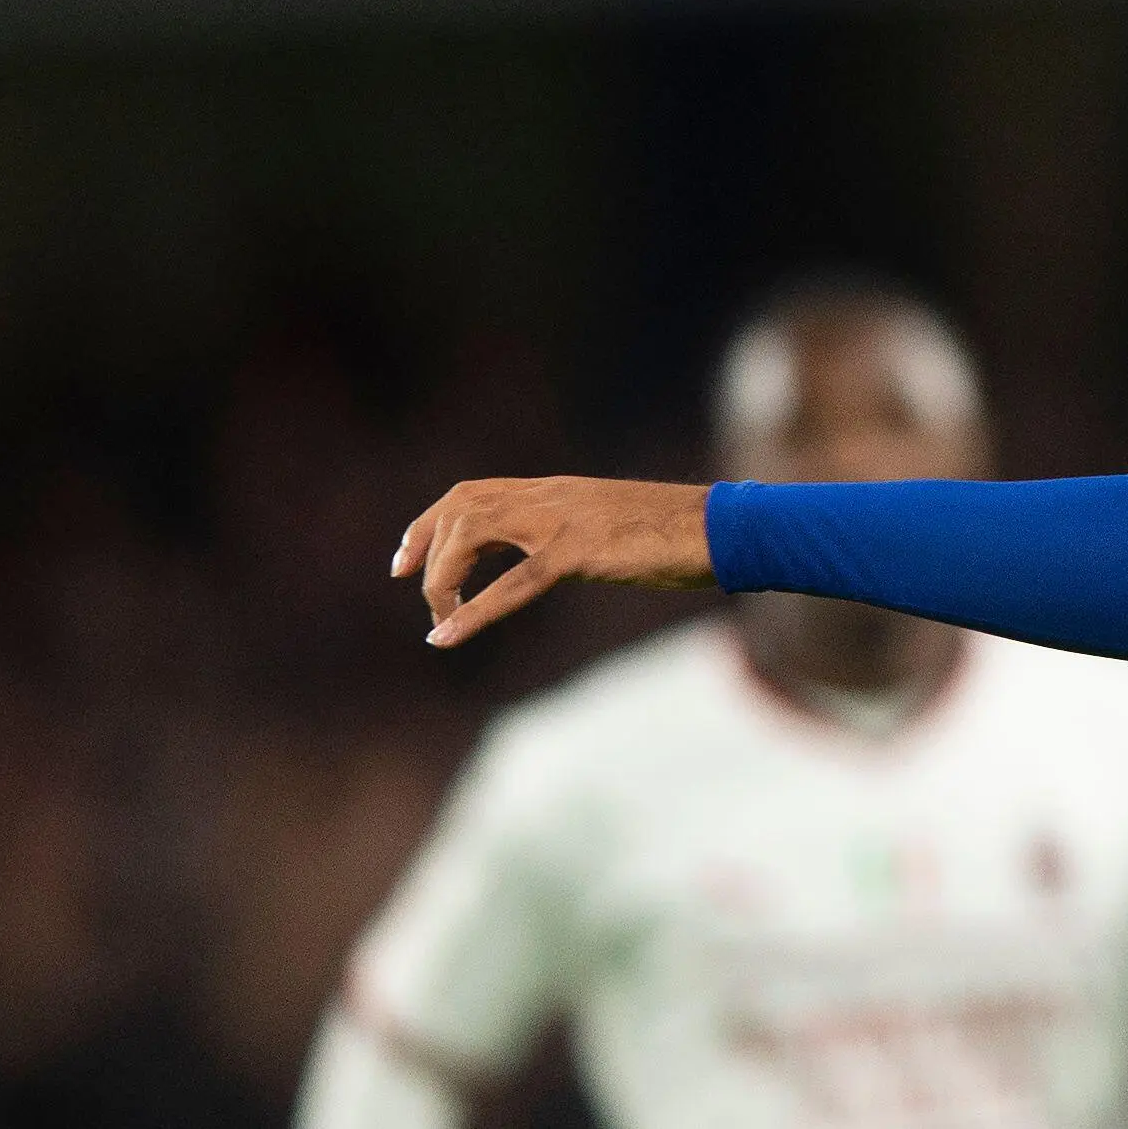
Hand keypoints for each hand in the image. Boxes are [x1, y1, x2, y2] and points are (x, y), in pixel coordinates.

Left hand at [395, 477, 715, 646]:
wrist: (723, 527)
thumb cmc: (682, 533)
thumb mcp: (616, 529)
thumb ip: (581, 537)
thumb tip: (564, 561)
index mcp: (558, 492)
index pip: (475, 492)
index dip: (431, 522)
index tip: (404, 558)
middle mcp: (551, 497)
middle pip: (462, 505)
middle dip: (423, 544)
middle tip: (406, 584)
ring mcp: (563, 521)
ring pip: (474, 535)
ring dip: (443, 578)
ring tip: (437, 617)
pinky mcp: (578, 551)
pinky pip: (512, 583)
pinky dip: (472, 610)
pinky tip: (445, 636)